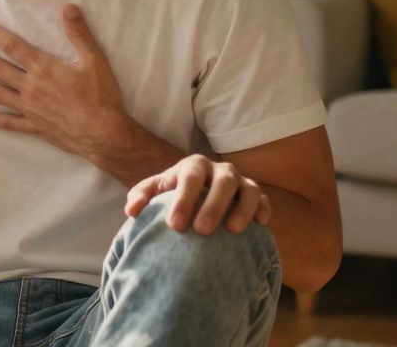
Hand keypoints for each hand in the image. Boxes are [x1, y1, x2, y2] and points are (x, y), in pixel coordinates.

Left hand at [0, 4, 126, 156]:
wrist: (103, 132)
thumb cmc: (100, 96)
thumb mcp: (94, 60)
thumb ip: (79, 33)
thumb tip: (68, 8)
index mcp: (44, 68)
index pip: (13, 47)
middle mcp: (31, 87)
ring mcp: (29, 108)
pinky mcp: (33, 126)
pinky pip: (7, 122)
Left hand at [126, 154, 271, 234]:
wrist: (197, 194)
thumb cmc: (174, 194)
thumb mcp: (156, 191)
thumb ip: (141, 196)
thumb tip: (131, 211)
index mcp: (193, 166)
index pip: (189, 177)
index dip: (183, 200)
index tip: (175, 226)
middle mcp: (220, 170)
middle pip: (222, 181)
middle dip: (213, 205)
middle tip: (201, 231)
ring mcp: (241, 182)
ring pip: (249, 190)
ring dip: (242, 209)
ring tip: (232, 231)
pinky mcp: (257, 196)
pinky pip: (265, 201)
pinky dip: (263, 211)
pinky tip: (258, 227)